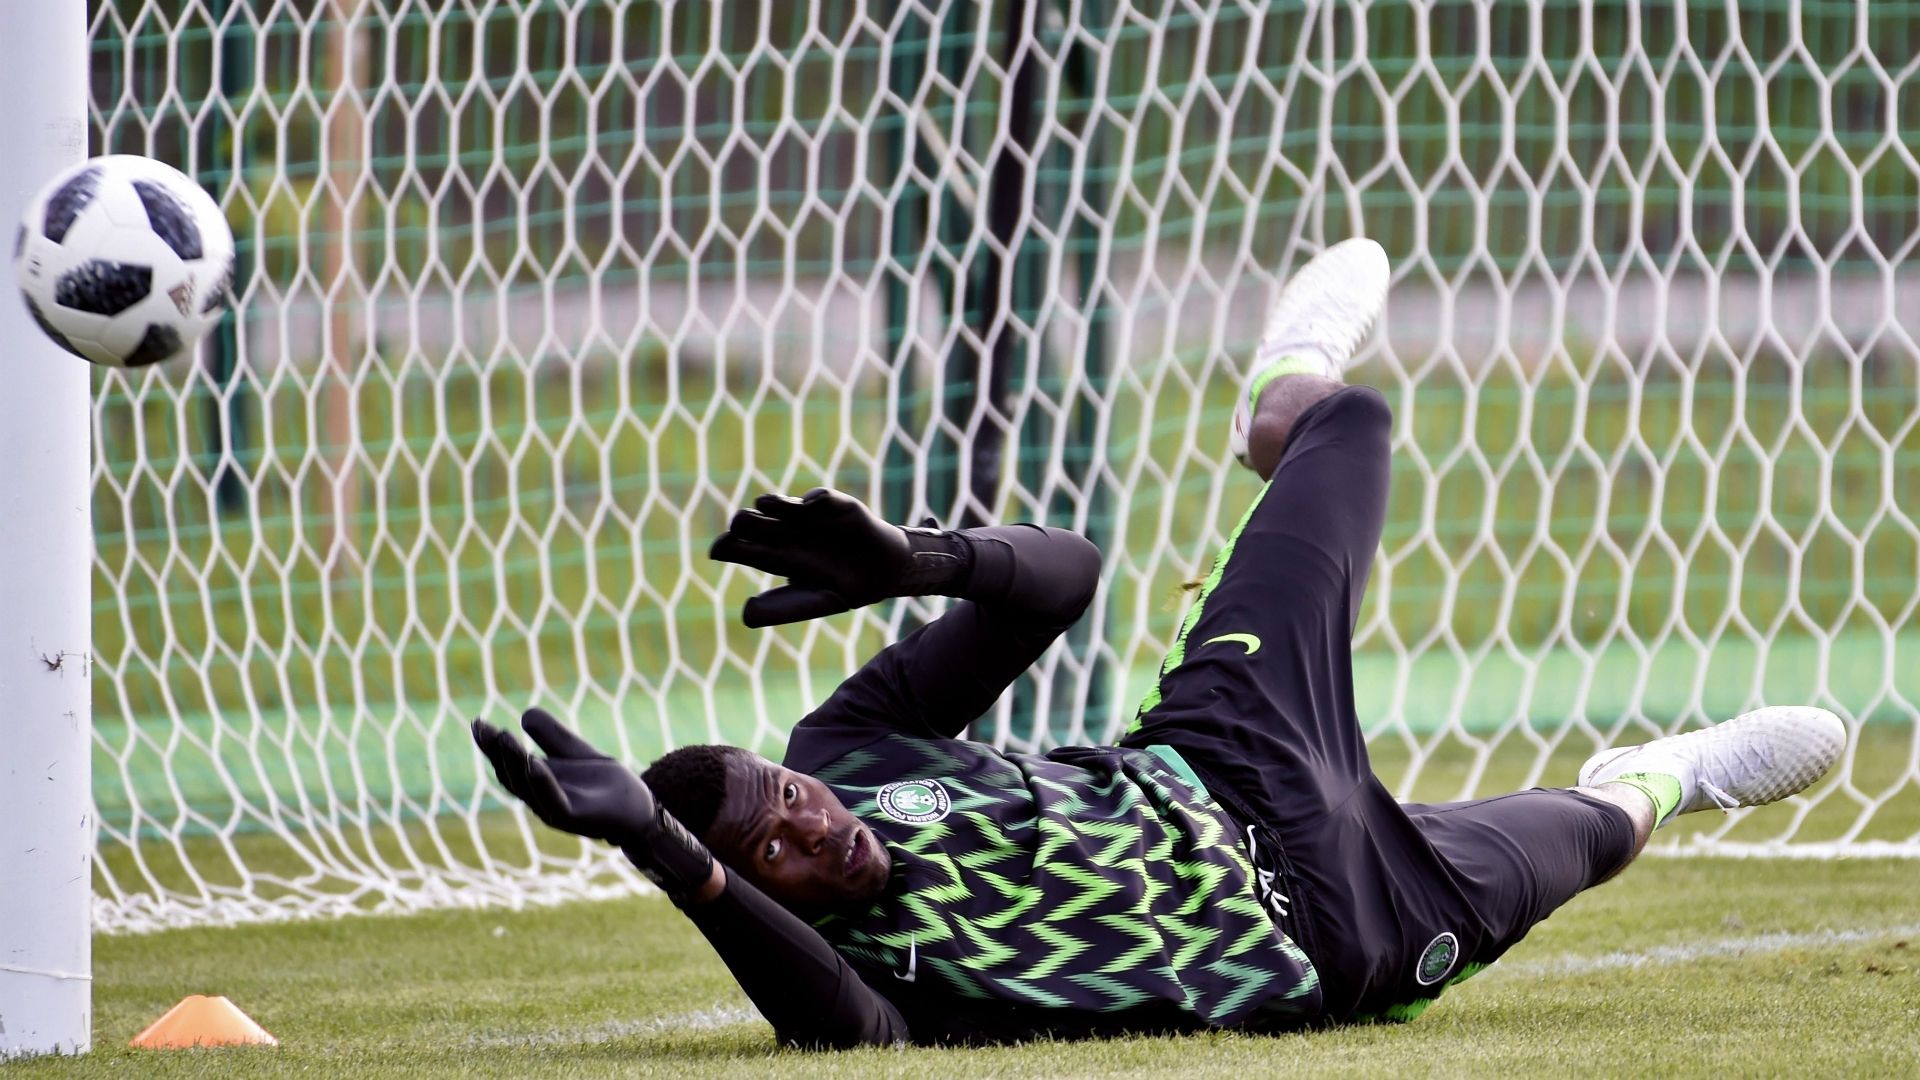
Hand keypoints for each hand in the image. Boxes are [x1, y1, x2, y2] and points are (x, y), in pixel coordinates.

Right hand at [472, 708, 652, 843]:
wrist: (639, 808)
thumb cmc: (607, 784)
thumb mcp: (576, 753)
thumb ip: (554, 737)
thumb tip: (525, 714)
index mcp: (538, 783)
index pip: (507, 763)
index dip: (491, 745)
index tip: (477, 722)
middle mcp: (540, 799)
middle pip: (510, 775)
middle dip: (496, 752)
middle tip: (484, 727)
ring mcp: (555, 810)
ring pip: (527, 787)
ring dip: (514, 762)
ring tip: (504, 737)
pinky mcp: (574, 818)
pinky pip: (553, 801)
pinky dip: (541, 782)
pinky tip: (533, 762)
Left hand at [709, 488, 911, 626]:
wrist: (884, 573)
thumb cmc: (842, 588)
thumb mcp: (812, 602)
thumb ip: (782, 608)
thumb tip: (746, 614)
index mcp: (775, 556)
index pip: (742, 547)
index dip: (728, 547)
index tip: (717, 550)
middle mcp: (786, 532)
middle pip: (755, 522)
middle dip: (746, 522)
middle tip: (740, 525)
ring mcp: (810, 516)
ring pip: (782, 505)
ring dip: (773, 503)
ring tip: (764, 504)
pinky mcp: (837, 506)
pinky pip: (824, 498)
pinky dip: (816, 501)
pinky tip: (810, 506)